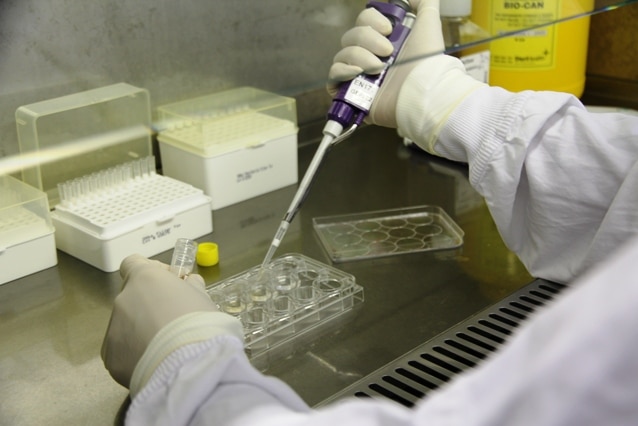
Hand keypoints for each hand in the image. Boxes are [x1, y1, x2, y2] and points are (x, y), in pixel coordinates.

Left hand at [101, 254, 217, 388]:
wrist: (189, 364)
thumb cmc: (199, 323)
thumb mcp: (202, 296)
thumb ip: (190, 286)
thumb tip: (188, 284)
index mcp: (144, 279)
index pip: (132, 263)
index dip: (150, 271)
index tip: (168, 283)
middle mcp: (123, 300)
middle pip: (132, 298)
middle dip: (149, 307)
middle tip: (173, 321)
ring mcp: (113, 329)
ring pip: (126, 326)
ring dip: (142, 332)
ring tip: (166, 348)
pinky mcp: (111, 358)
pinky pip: (122, 351)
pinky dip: (135, 355)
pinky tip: (155, 362)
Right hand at [328, 0, 446, 127]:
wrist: (424, 92)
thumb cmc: (428, 62)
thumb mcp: (429, 24)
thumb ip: (424, 3)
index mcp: (384, 40)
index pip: (363, 20)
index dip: (371, 20)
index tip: (389, 29)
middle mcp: (370, 56)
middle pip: (351, 36)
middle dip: (367, 39)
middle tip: (387, 51)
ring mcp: (359, 75)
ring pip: (342, 54)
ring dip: (360, 56)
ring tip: (379, 68)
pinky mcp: (351, 94)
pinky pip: (333, 75)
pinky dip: (342, 70)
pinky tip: (358, 72)